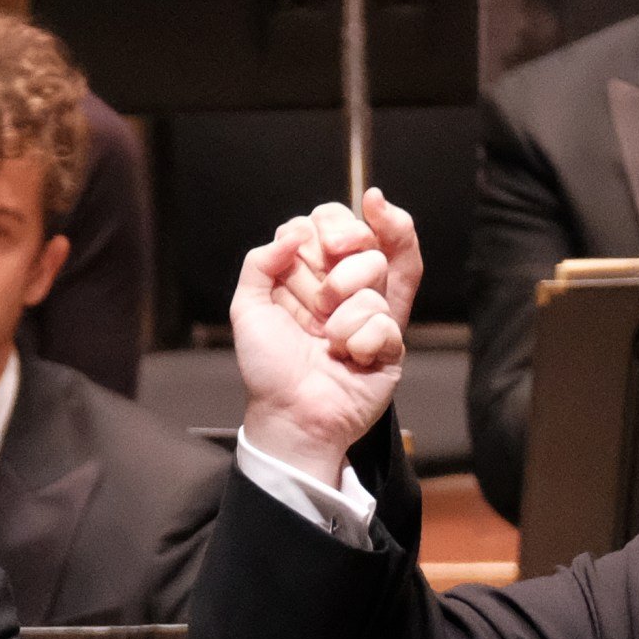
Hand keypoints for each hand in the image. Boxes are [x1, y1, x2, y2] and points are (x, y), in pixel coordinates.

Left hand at [230, 191, 420, 483]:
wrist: (291, 416)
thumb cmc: (268, 368)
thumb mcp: (248, 309)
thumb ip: (261, 263)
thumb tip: (294, 233)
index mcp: (310, 274)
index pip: (332, 223)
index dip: (331, 224)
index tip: (322, 243)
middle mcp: (343, 287)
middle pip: (365, 240)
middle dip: (347, 255)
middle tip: (325, 295)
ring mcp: (370, 312)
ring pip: (376, 275)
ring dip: (344, 312)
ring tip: (329, 341)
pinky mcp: (390, 341)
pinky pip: (385, 320)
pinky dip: (360, 342)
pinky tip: (349, 360)